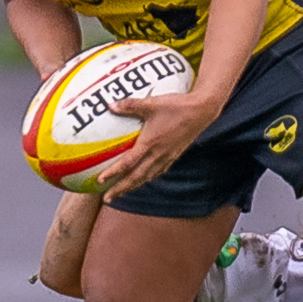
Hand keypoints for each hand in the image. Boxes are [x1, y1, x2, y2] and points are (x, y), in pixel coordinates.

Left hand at [95, 92, 218, 199]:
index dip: (113, 173)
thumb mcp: (151, 103)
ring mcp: (167, 157)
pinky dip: (146, 178)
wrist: (202, 111)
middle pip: (136, 177)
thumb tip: (110, 105)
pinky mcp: (174, 155)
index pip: (128, 163)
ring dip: (132, 186)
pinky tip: (143, 178)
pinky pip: (157, 172)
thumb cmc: (176, 106)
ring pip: (147, 177)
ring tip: (121, 193)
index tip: (100, 181)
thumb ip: (130, 105)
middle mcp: (158, 155)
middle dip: (121, 189)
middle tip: (107, 198)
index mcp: (150, 144)